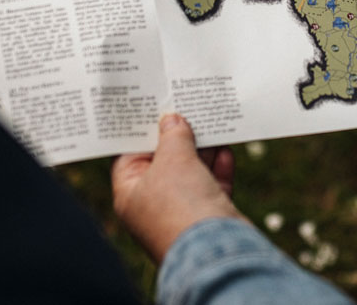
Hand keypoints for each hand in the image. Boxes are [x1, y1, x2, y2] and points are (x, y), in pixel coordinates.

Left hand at [112, 113, 244, 262]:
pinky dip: (219, 166)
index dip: (142, 131)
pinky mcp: (209, 214)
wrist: (217, 250)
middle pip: (164, 161)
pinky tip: (226, 147)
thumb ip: (173, 136)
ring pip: (192, 171)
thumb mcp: (173, 159)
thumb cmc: (181, 205)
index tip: (153, 107)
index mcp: (130, 194)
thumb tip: (172, 120)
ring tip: (211, 120)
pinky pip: (213, 184)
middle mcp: (153, 204)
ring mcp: (182, 210)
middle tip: (187, 107)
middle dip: (178, 136)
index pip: (130, 155)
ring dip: (203, 148)